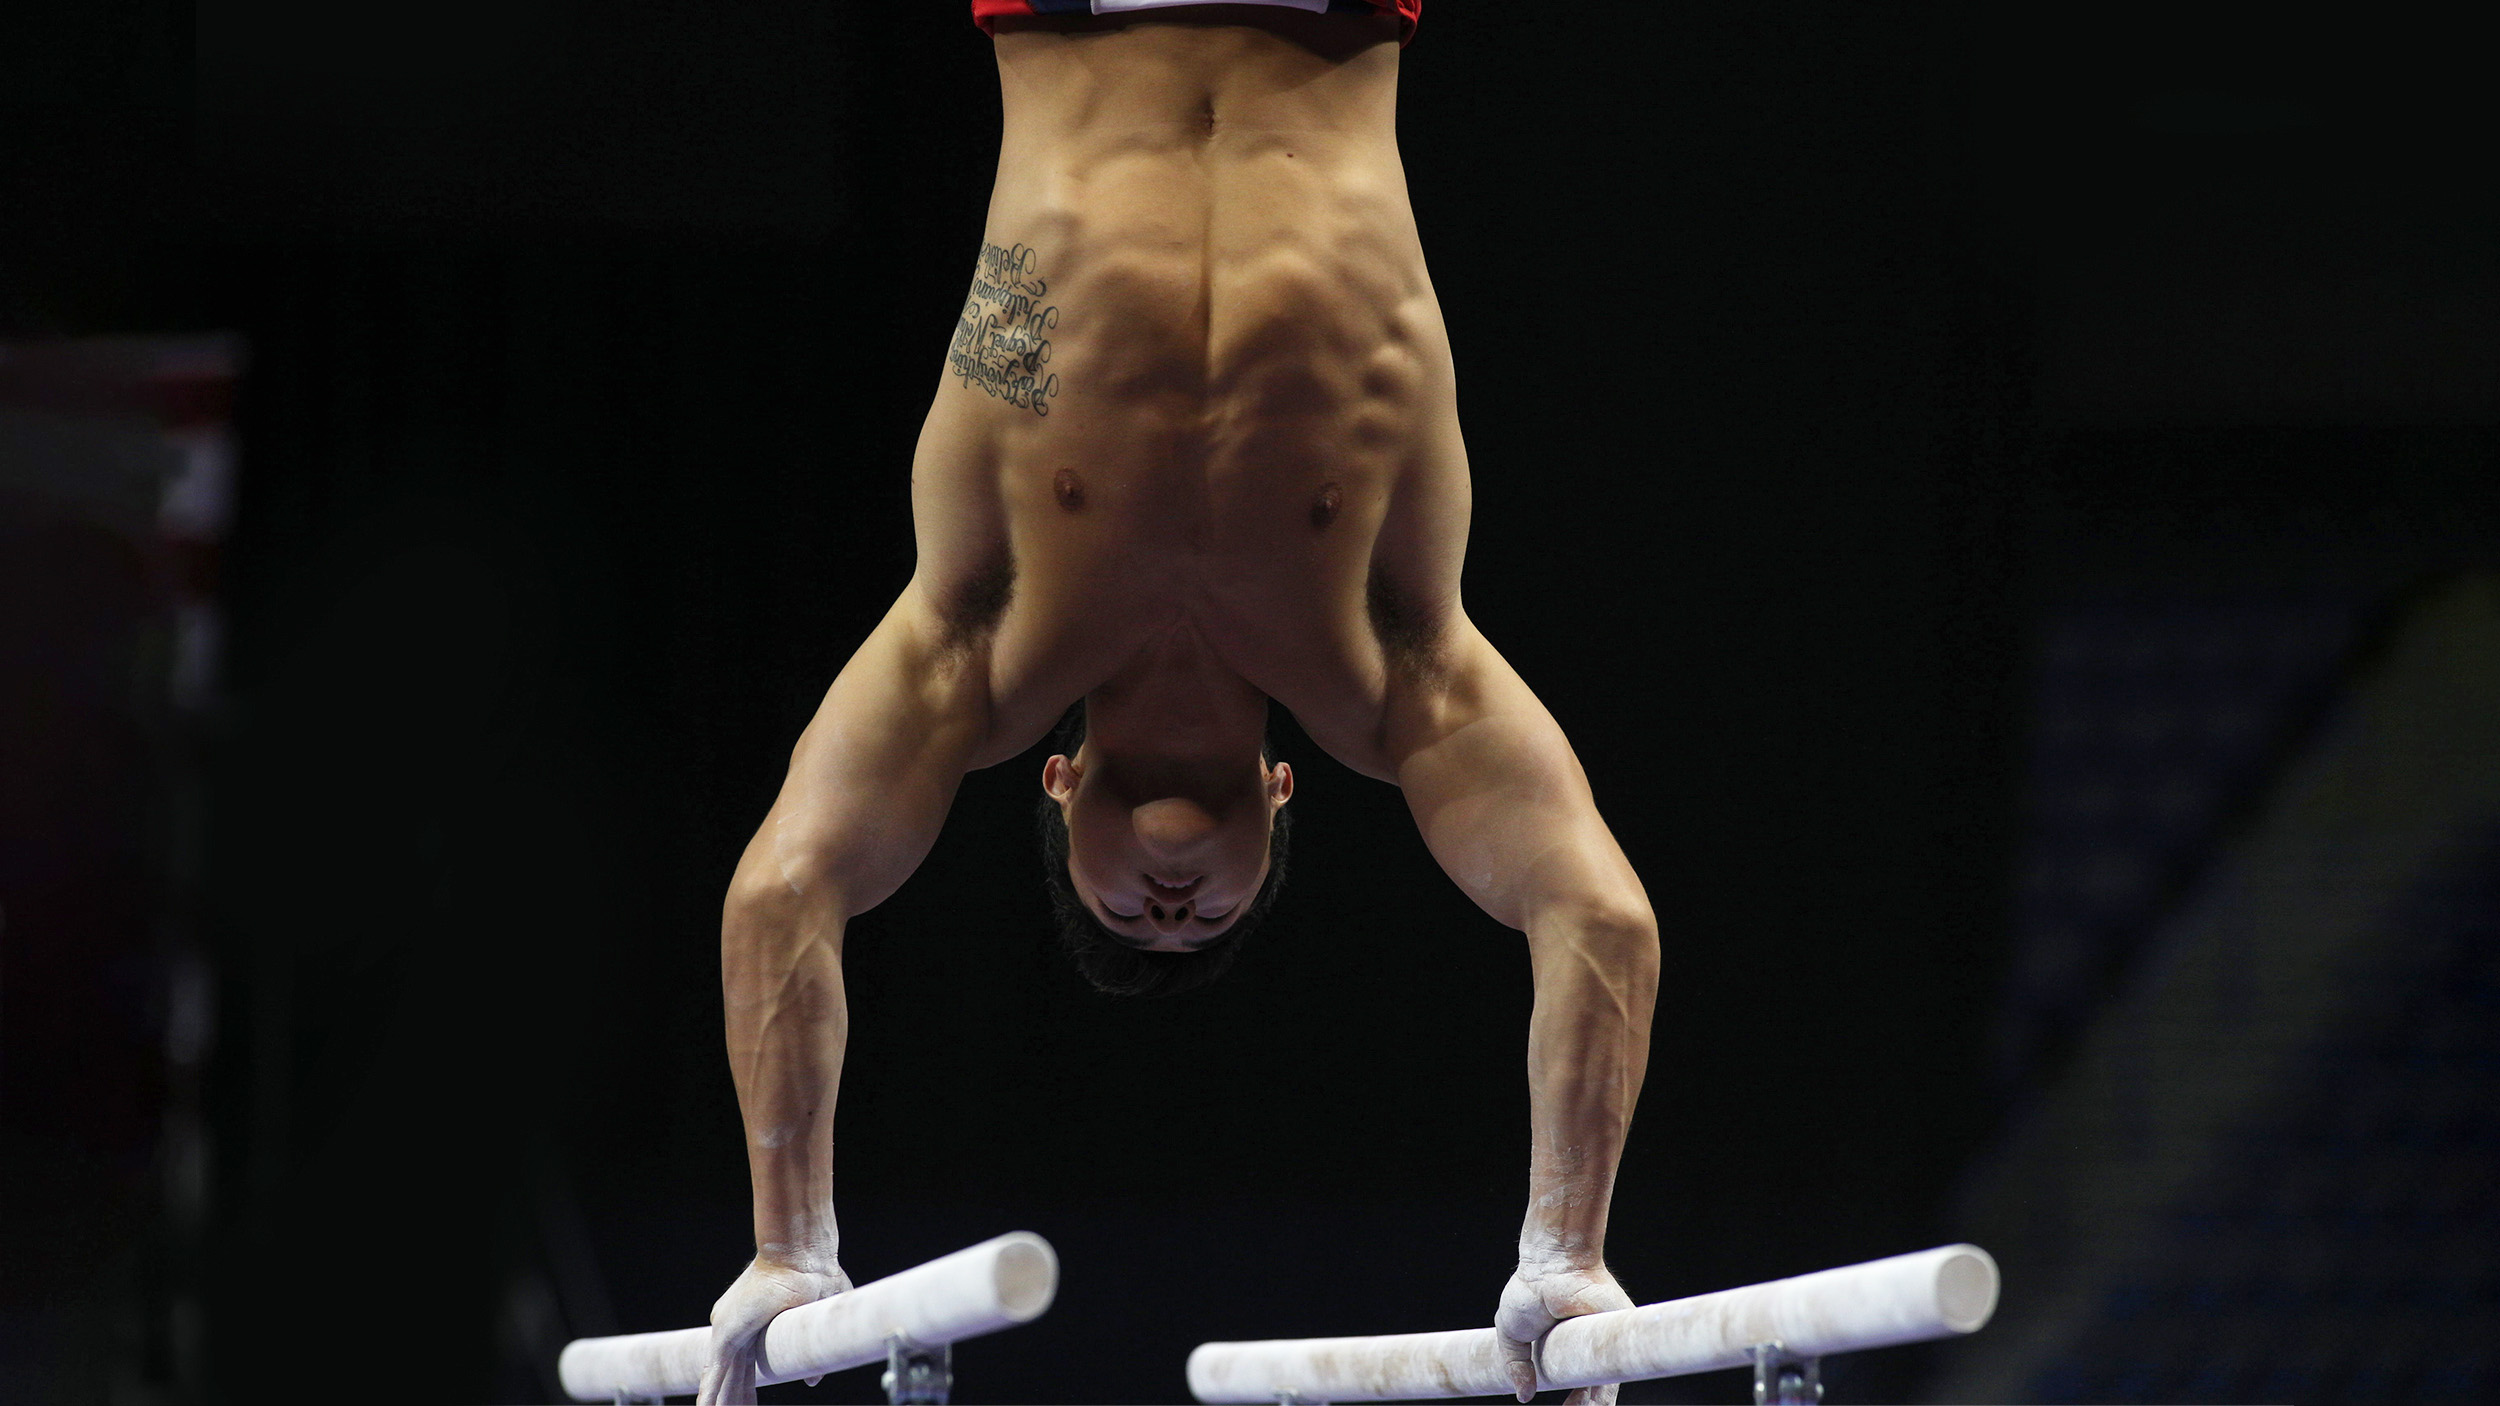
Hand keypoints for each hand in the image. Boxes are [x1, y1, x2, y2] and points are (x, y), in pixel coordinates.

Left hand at [696, 1252, 851, 1404]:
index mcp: (763, 1321)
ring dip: (723, 1402)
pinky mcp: (727, 1335)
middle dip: (738, 1398)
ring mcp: (732, 1331)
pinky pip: (715, 1372)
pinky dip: (709, 1393)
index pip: (753, 1362)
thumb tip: (812, 1380)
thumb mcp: (817, 1318)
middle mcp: (742, 1326)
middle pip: (737, 1374)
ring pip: (724, 1378)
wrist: (804, 1259)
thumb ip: (811, 1347)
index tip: (747, 1403)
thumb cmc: (819, 1275)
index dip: (751, 1385)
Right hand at [1494, 1259, 1634, 1405]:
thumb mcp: (1512, 1333)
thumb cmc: (1530, 1290)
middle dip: (1585, 1405)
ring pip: (1607, 1384)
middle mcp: (1588, 1345)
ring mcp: (1603, 1340)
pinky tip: (1591, 1404)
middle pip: (1595, 1387)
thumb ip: (1515, 1364)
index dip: (1575, 1399)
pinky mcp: (1615, 1334)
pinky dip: (1606, 1393)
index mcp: (1566, 1346)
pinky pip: (1615, 1370)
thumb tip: (1523, 1395)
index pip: (1577, 1381)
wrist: (1551, 1264)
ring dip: (1597, 1405)